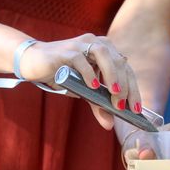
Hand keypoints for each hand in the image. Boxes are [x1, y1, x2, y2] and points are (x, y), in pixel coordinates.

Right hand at [19, 33, 139, 129]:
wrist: (34, 62)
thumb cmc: (63, 75)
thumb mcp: (84, 92)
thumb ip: (98, 105)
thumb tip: (110, 125)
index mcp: (107, 52)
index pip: (126, 70)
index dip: (133, 89)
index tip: (136, 109)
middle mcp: (97, 43)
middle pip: (119, 62)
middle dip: (124, 85)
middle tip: (123, 106)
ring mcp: (81, 44)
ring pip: (103, 54)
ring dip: (111, 75)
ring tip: (114, 94)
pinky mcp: (66, 50)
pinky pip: (80, 59)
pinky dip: (88, 73)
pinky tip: (93, 86)